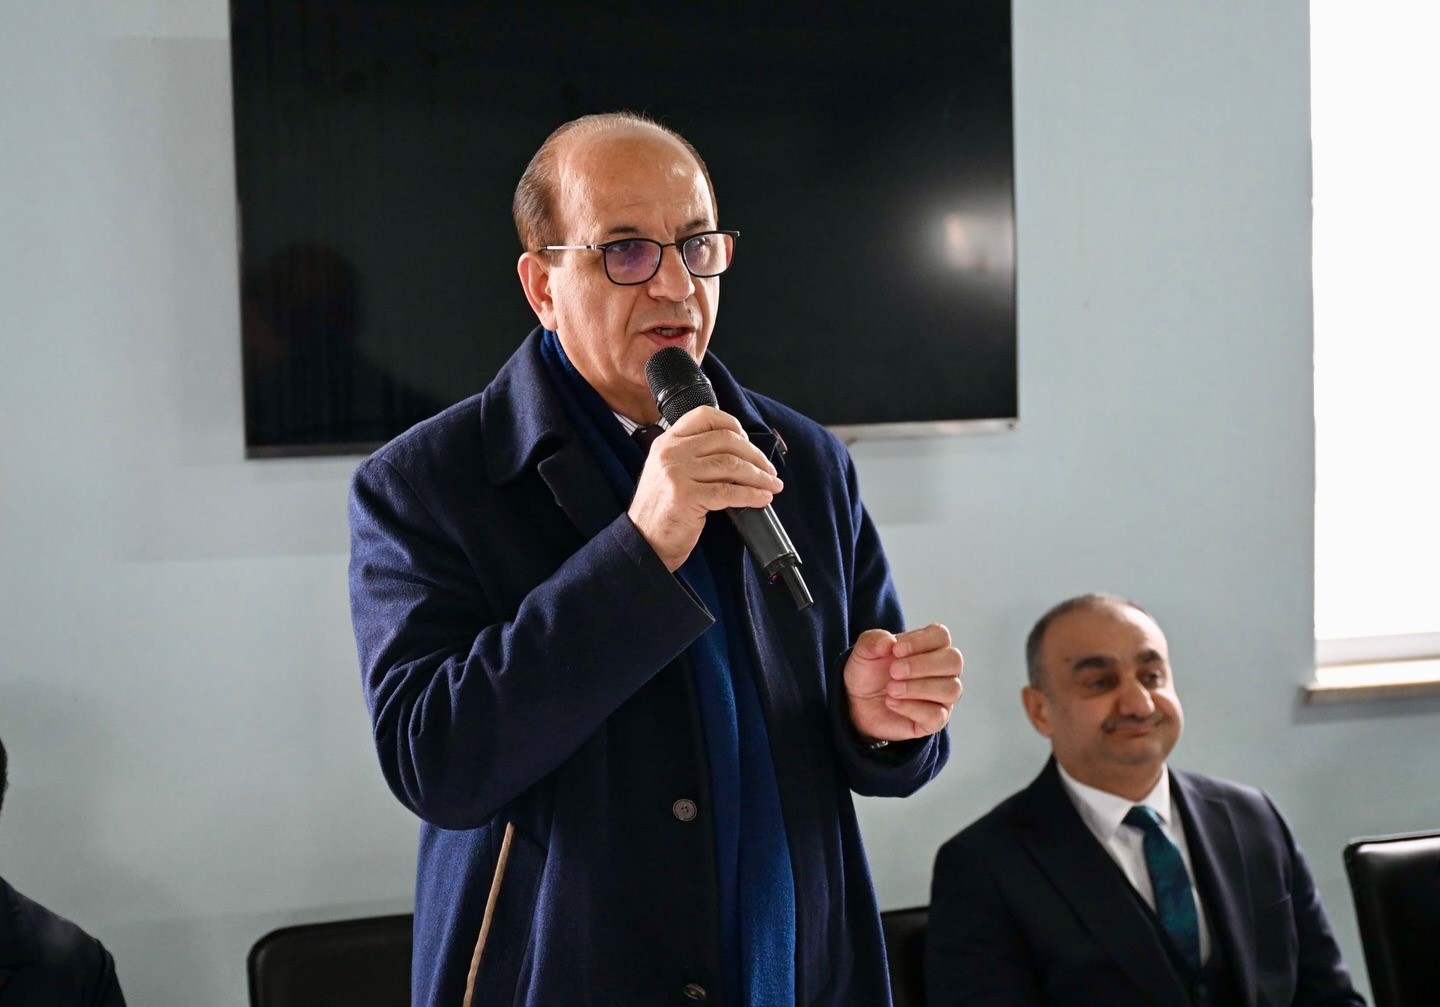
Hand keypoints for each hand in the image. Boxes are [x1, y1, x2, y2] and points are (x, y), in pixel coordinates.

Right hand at [627, 406, 783, 570]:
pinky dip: (751, 495)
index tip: (749, 442)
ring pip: (731, 465)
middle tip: (769, 470)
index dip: (733, 425)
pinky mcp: (686, 497)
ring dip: (759, 476)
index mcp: (667, 442)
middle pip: (725, 440)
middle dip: (755, 455)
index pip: (705, 416)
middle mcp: (671, 453)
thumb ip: (693, 457)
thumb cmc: (662, 511)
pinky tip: (762, 499)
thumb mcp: (669, 472)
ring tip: (772, 485)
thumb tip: (739, 453)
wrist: (644, 543)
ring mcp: (676, 474)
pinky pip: (728, 492)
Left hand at [845, 624, 962, 742]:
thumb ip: (872, 640)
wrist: (858, 703)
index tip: (895, 649)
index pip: (941, 636)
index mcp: (931, 646)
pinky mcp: (935, 721)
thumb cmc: (869, 673)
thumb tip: (888, 642)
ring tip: (891, 689)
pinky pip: (937, 715)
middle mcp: (944, 670)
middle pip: (954, 661)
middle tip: (893, 671)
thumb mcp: (863, 652)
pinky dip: (912, 708)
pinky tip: (891, 702)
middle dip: (922, 665)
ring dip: (918, 687)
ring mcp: (943, 697)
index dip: (920, 641)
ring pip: (951, 689)